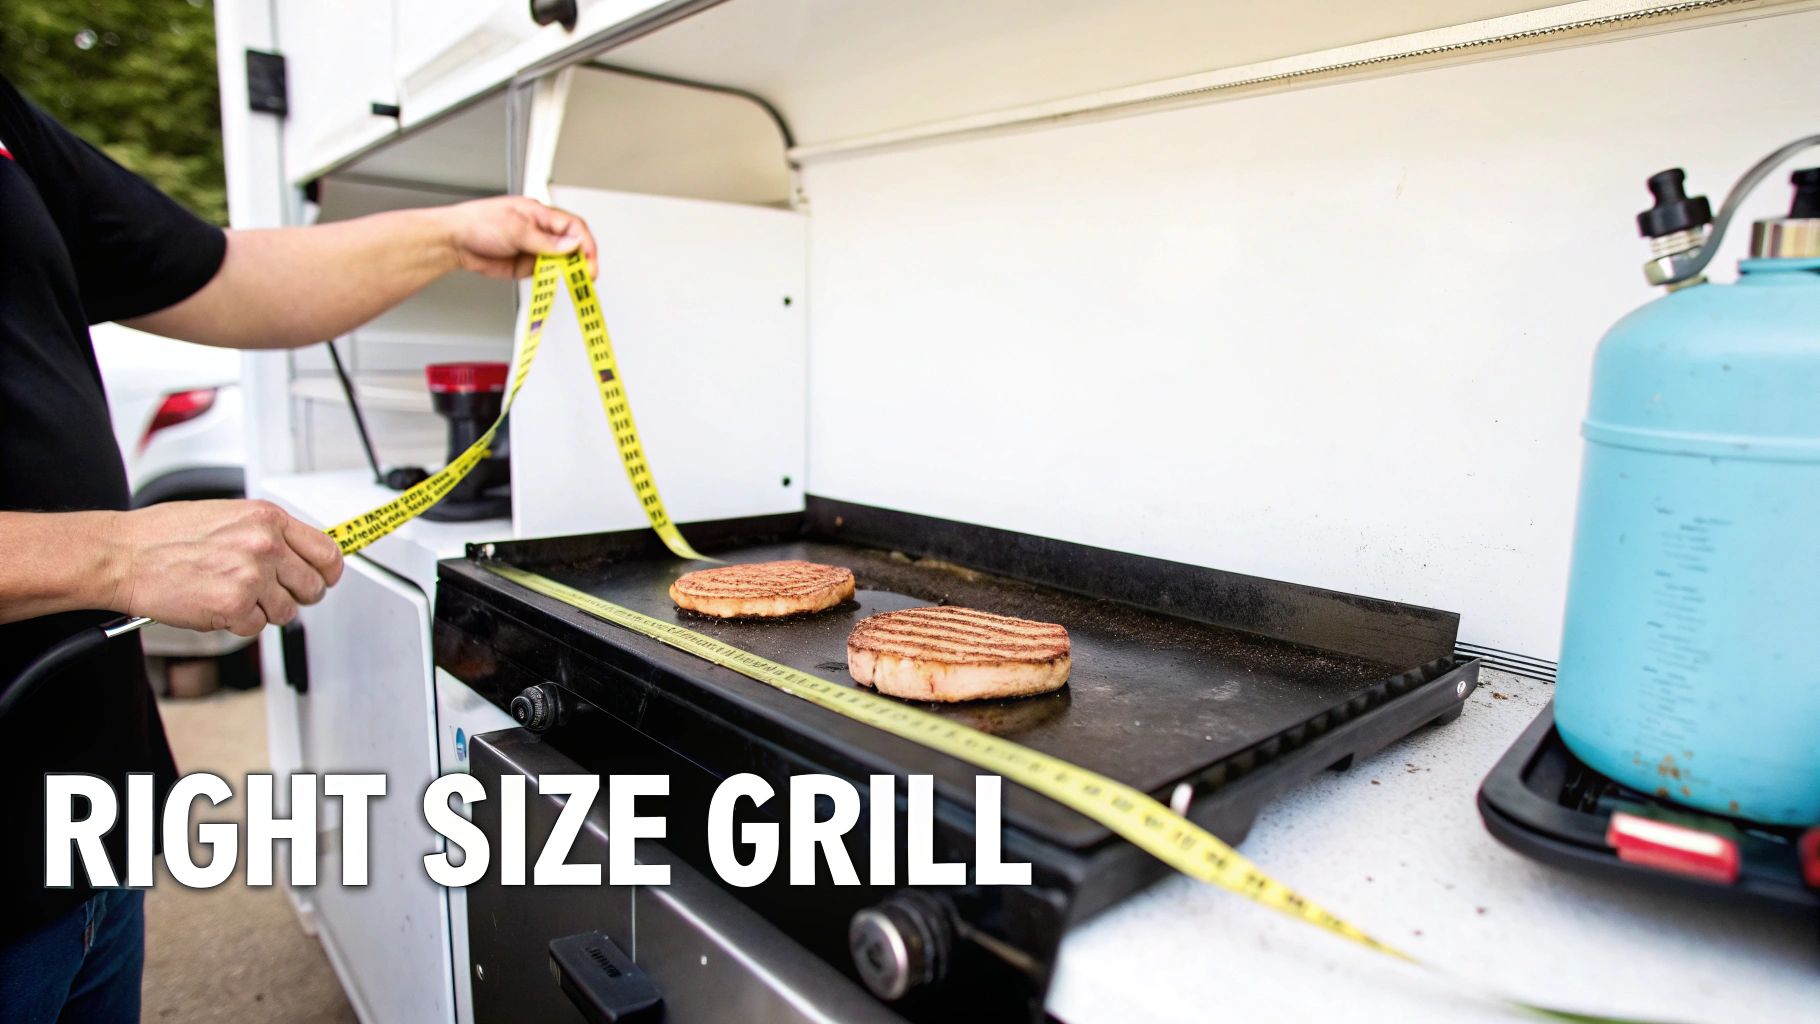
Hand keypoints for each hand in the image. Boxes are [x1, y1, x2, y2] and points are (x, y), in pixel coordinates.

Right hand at [108, 500, 344, 636]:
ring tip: (231, 595)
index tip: (325, 579)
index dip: (329, 572)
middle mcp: (265, 545)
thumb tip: (298, 553)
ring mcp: (252, 576)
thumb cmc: (164, 535)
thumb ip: (267, 533)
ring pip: (286, 612)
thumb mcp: (228, 516)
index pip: (327, 552)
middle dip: (295, 596)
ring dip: (262, 611)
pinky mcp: (234, 605)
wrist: (123, 555)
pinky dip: (237, 622)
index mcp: (268, 519)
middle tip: (270, 594)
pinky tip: (214, 604)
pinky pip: (255, 627)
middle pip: (313, 587)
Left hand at [441, 195, 598, 280]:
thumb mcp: (515, 229)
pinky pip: (547, 274)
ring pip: (562, 261)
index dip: (586, 244)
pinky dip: (553, 280)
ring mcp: (535, 249)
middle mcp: (541, 231)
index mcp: (540, 214)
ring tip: (571, 282)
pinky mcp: (527, 265)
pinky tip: (554, 283)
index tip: (590, 260)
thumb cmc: (478, 223)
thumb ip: (545, 241)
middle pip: (573, 245)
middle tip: (586, 276)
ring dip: (568, 272)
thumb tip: (572, 245)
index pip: (574, 227)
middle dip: (582, 261)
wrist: (455, 242)